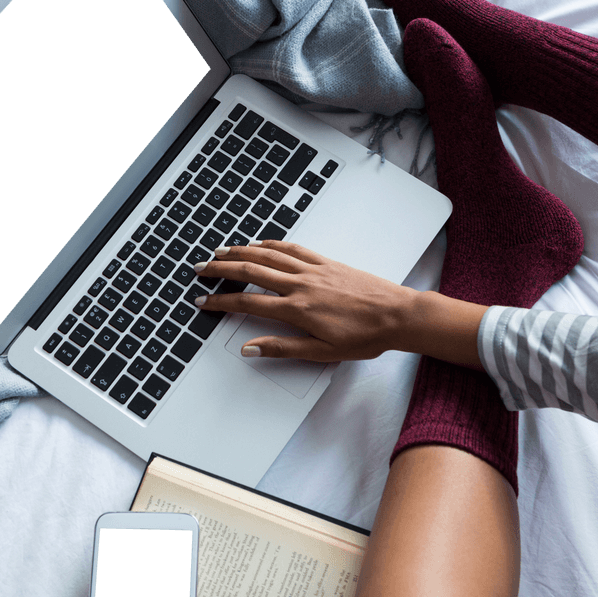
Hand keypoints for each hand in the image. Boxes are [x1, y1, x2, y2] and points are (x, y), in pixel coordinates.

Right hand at [193, 241, 417, 361]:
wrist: (397, 315)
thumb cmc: (365, 337)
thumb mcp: (322, 353)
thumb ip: (282, 348)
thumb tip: (250, 349)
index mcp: (297, 310)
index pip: (248, 303)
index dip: (221, 301)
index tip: (203, 301)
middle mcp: (301, 285)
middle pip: (251, 272)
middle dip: (221, 269)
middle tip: (200, 269)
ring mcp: (313, 269)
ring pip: (268, 255)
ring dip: (240, 251)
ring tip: (220, 251)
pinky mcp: (326, 261)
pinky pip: (292, 248)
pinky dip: (271, 244)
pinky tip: (260, 243)